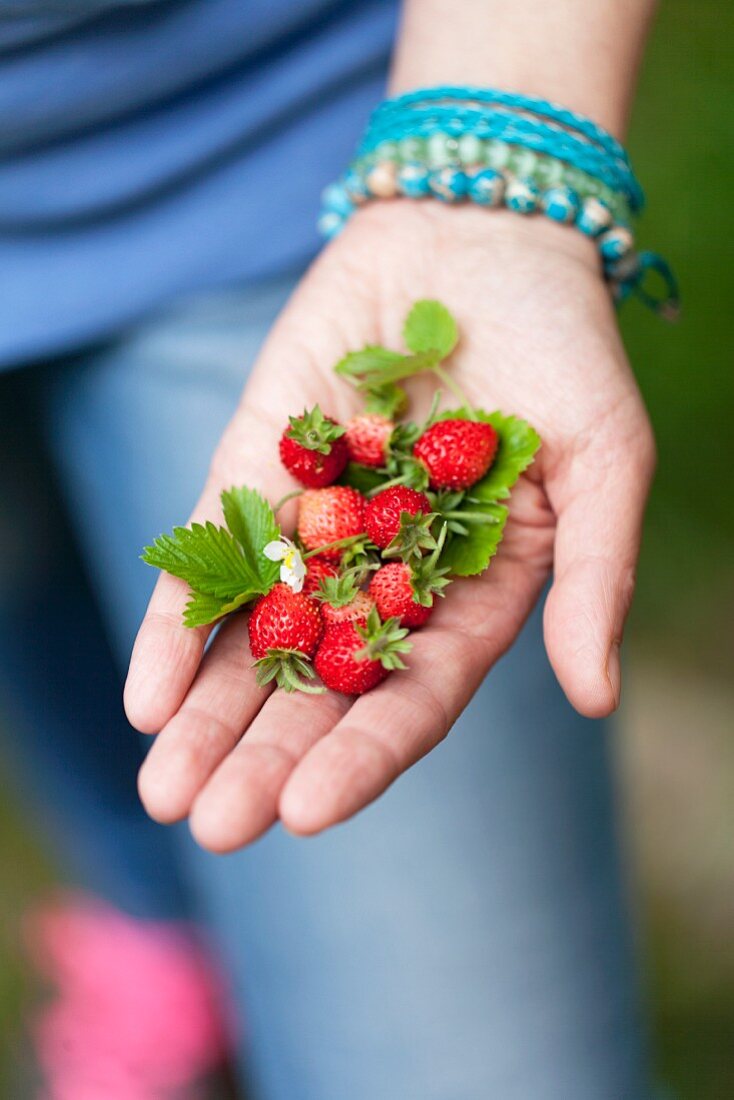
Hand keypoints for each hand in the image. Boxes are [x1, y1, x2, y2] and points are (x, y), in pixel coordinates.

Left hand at [125, 201, 654, 851]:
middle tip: (213, 827)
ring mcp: (315, 526)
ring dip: (206, 715)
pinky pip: (212, 558)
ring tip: (162, 795)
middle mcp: (385, 576)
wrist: (478, 231)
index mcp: (470, 591)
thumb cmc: (563, 347)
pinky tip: (144, 693)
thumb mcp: (602, 461)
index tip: (309, 812)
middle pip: (321, 685)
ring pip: (255, 639)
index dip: (366, 753)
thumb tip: (596, 693)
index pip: (416, 692)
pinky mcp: (257, 470)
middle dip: (264, 756)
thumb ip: (593, 575)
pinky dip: (177, 622)